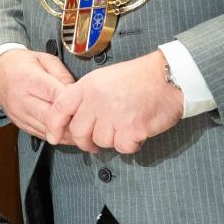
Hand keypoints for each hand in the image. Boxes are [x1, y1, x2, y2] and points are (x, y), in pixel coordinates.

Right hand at [0, 49, 79, 141]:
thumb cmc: (21, 64)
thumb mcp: (43, 59)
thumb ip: (61, 73)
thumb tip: (76, 90)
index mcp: (27, 78)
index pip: (53, 93)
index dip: (71, 101)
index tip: (86, 104)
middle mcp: (21, 98)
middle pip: (50, 116)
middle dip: (71, 121)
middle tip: (89, 121)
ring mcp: (19, 114)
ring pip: (47, 130)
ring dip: (66, 133)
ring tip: (83, 131)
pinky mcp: (20, 124)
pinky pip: (41, 135)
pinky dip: (56, 136)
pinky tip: (68, 134)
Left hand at [55, 51, 183, 153]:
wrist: (169, 76)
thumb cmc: (140, 78)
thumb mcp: (105, 78)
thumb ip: (88, 97)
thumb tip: (77, 118)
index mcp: (88, 86)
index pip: (60, 108)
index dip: (54, 125)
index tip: (54, 136)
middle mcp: (97, 100)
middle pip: (79, 132)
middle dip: (86, 141)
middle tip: (97, 140)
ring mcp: (114, 115)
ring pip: (101, 141)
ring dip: (113, 140)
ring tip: (126, 126)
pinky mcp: (132, 129)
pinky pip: (122, 147)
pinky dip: (130, 144)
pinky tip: (138, 131)